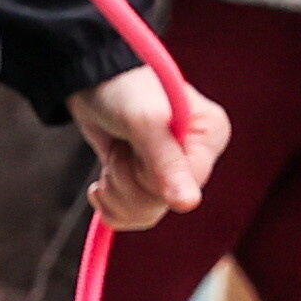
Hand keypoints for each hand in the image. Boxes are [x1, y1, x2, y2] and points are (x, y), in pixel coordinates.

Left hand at [72, 64, 227, 228]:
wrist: (90, 83)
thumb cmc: (123, 90)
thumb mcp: (145, 123)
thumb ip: (167, 163)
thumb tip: (188, 203)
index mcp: (210, 137)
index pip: (188, 186)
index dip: (150, 176)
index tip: (136, 148)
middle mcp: (195, 157)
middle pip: (163, 204)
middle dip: (128, 181)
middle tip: (122, 148)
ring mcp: (169, 172)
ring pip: (144, 213)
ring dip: (116, 189)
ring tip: (114, 156)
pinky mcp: (144, 183)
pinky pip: (129, 216)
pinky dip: (108, 203)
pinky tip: (101, 182)